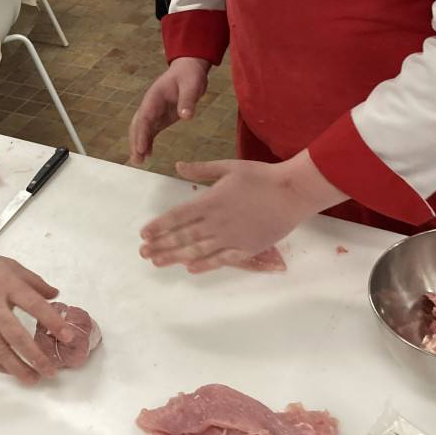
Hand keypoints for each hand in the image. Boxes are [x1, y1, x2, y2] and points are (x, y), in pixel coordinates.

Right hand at [0, 246, 73, 383]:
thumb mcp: (9, 265)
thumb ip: (33, 281)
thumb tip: (55, 295)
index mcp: (6, 284)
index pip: (34, 306)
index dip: (53, 322)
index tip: (68, 337)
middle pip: (16, 335)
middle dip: (35, 356)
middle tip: (51, 371)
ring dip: (18, 367)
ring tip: (34, 379)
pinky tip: (11, 371)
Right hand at [129, 57, 209, 164]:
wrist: (188, 69)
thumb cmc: (189, 75)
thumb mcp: (192, 86)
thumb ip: (188, 100)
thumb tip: (186, 116)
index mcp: (154, 97)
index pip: (144, 117)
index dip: (141, 133)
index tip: (140, 147)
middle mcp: (150, 105)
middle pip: (138, 125)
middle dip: (135, 142)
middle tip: (136, 160)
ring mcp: (153, 111)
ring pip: (141, 129)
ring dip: (138, 144)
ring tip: (138, 161)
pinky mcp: (160, 117)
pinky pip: (150, 131)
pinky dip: (147, 142)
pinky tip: (147, 154)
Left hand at [139, 152, 346, 272]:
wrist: (293, 193)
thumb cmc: (262, 176)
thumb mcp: (229, 166)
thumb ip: (202, 168)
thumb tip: (178, 166)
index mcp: (211, 201)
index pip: (177, 216)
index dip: (159, 226)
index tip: (144, 234)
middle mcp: (217, 222)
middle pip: (183, 237)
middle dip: (161, 245)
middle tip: (143, 253)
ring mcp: (231, 238)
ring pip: (197, 251)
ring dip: (175, 257)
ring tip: (157, 262)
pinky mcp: (246, 249)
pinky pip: (221, 260)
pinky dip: (205, 265)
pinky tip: (190, 268)